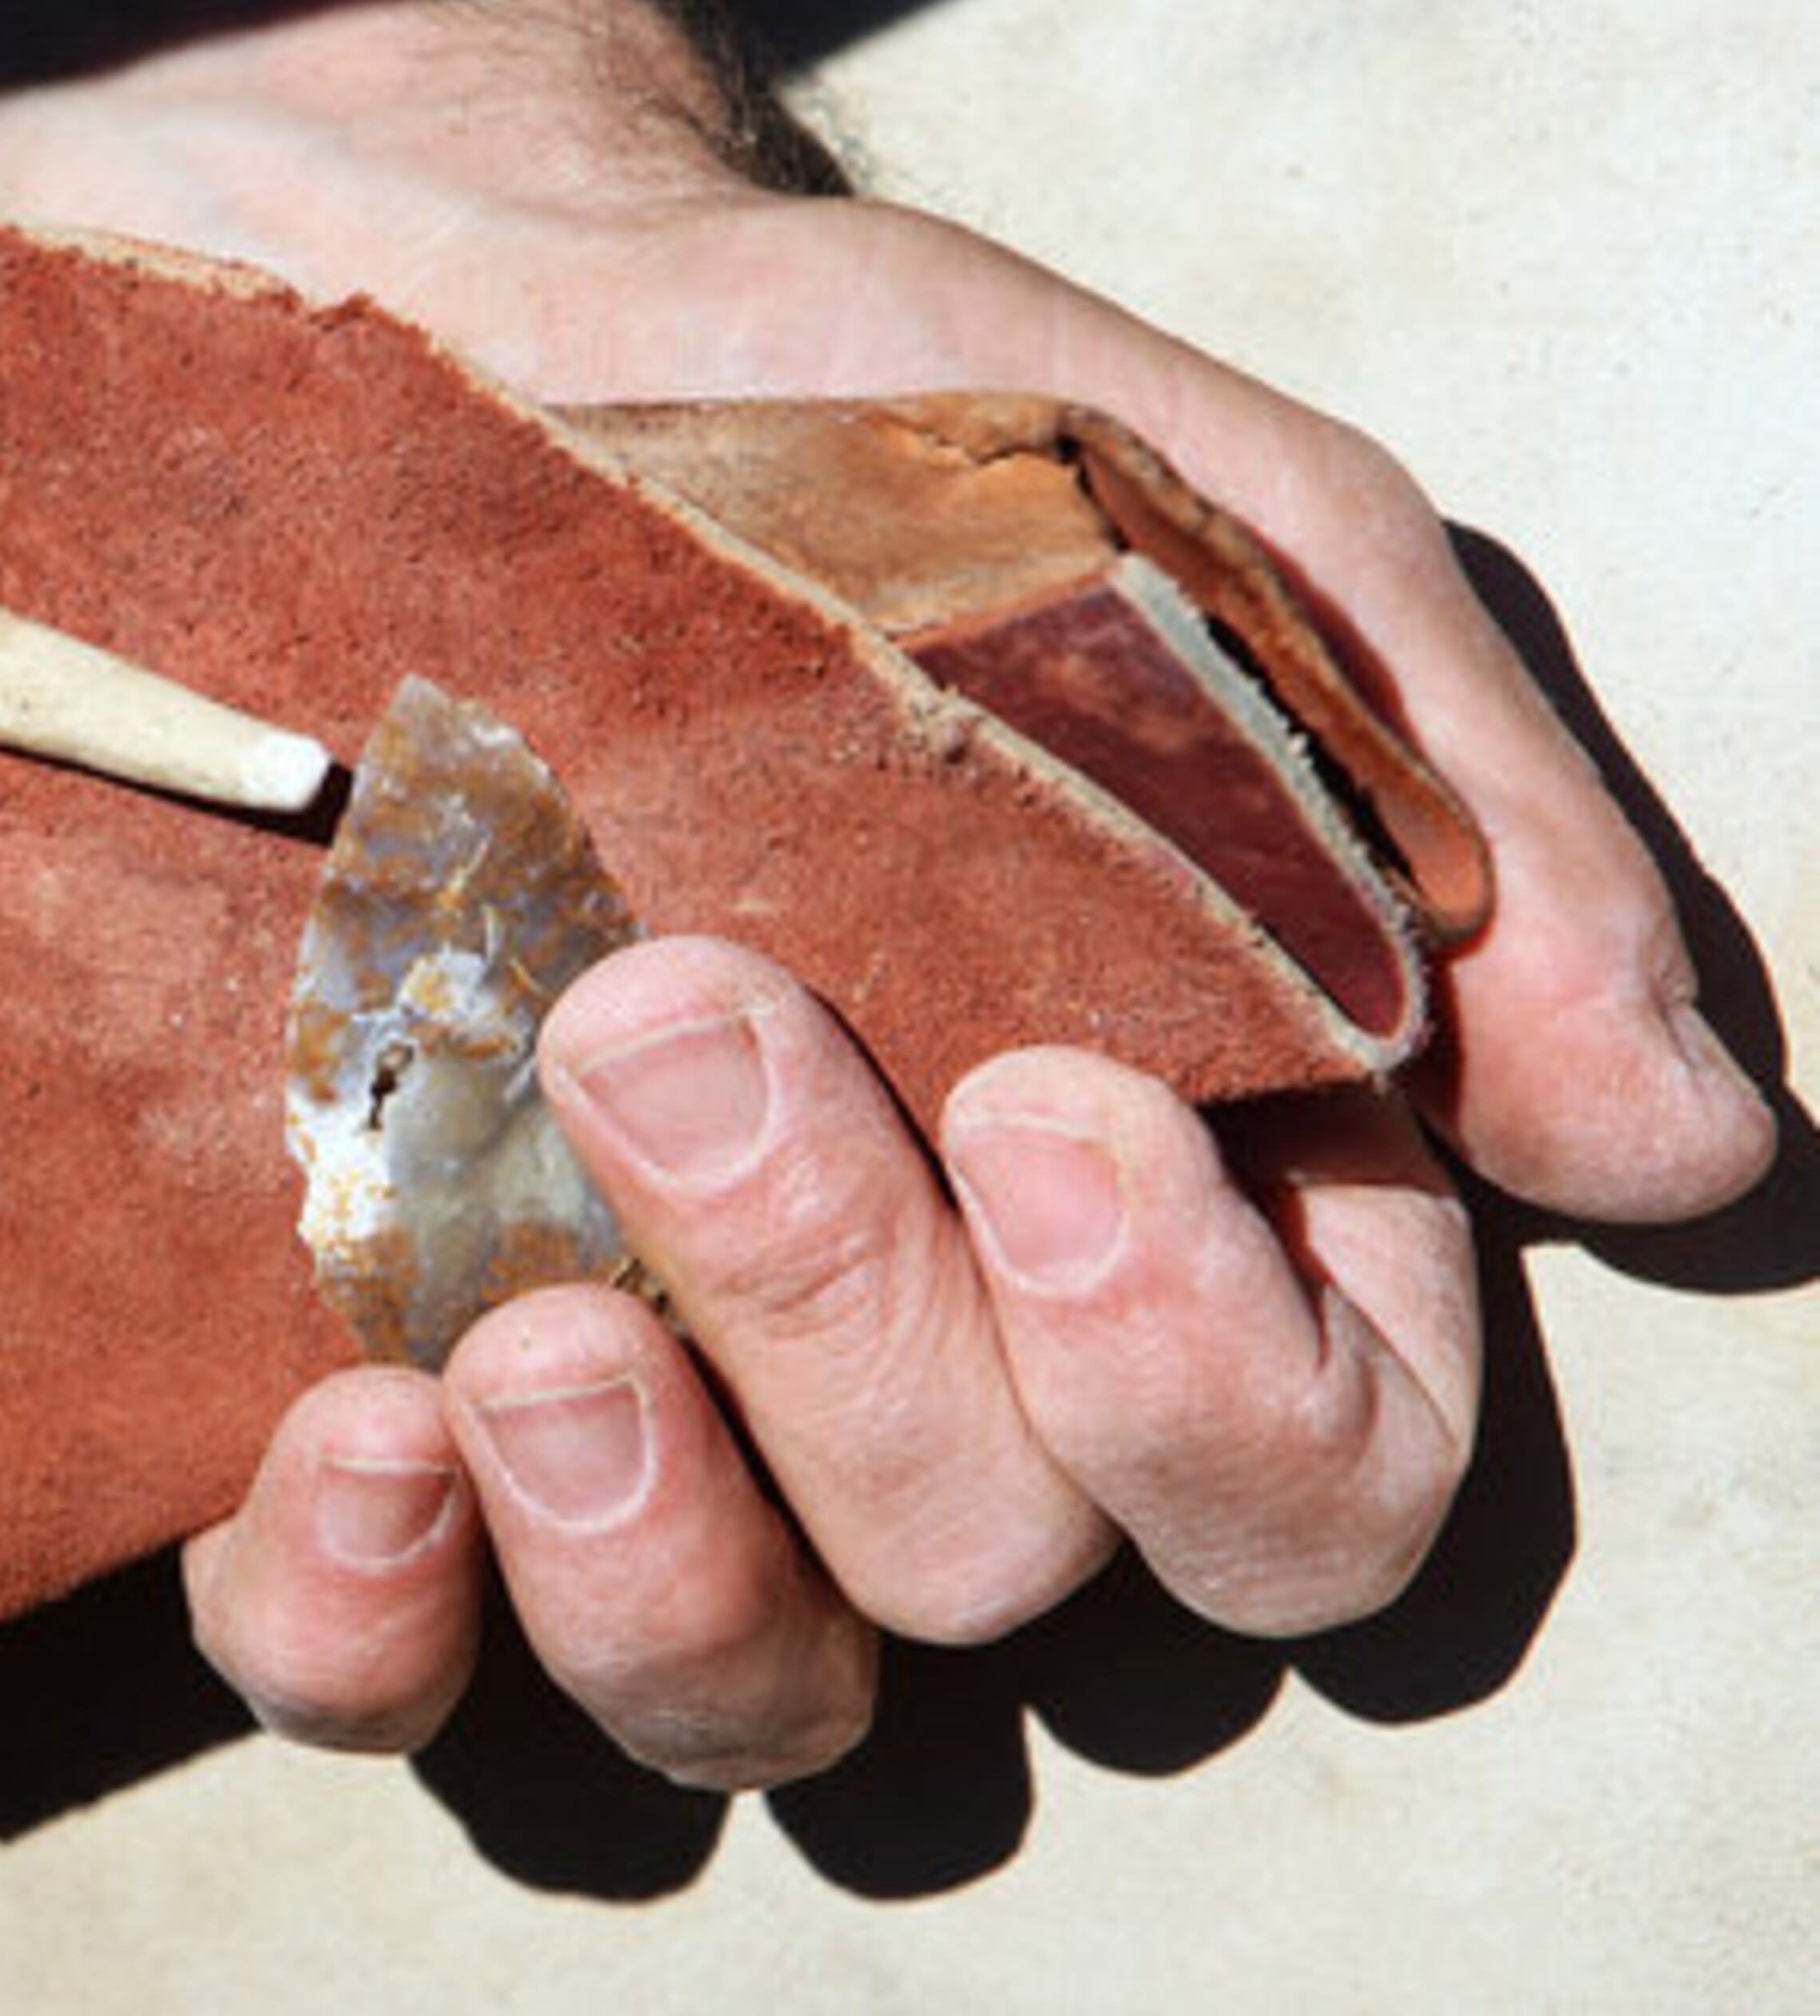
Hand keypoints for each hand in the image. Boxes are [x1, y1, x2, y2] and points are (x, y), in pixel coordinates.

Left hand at [0, 0, 1777, 1783]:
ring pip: (729, 1675)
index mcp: (1166, 1202)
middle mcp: (921, 1362)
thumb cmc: (862, 440)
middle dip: (853, 1329)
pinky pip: (381, 1667)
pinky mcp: (375, 1409)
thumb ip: (1425, 803)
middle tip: (671, 1023)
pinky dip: (370, 1618)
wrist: (473, 346)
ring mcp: (641, 1413)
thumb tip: (1661, 1134)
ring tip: (531, 1323)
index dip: (1211, 1385)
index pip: (1309, 1480)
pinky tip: (359, 1451)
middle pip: (988, 1559)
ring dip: (647, 1545)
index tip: (1060, 1107)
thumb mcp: (1197, 533)